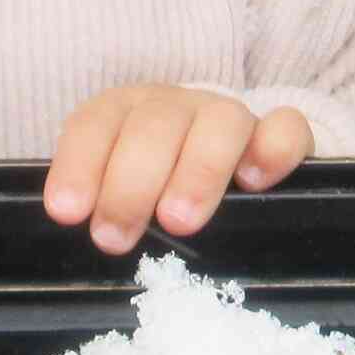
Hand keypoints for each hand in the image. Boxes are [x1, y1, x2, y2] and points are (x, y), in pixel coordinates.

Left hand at [43, 85, 310, 253]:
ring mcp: (232, 117)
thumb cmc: (164, 193)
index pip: (96, 123)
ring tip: (178, 221)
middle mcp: (178, 108)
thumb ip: (102, 208)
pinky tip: (254, 183)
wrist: (239, 173)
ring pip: (220, 121)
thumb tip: (82, 247)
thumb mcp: (124, 196)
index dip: (79, 164)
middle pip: (154, 125)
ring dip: (196, 170)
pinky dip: (272, 150)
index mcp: (128, 114)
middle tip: (114, 237)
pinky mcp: (283, 136)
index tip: (67, 212)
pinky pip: (287, 127)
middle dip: (129, 183)